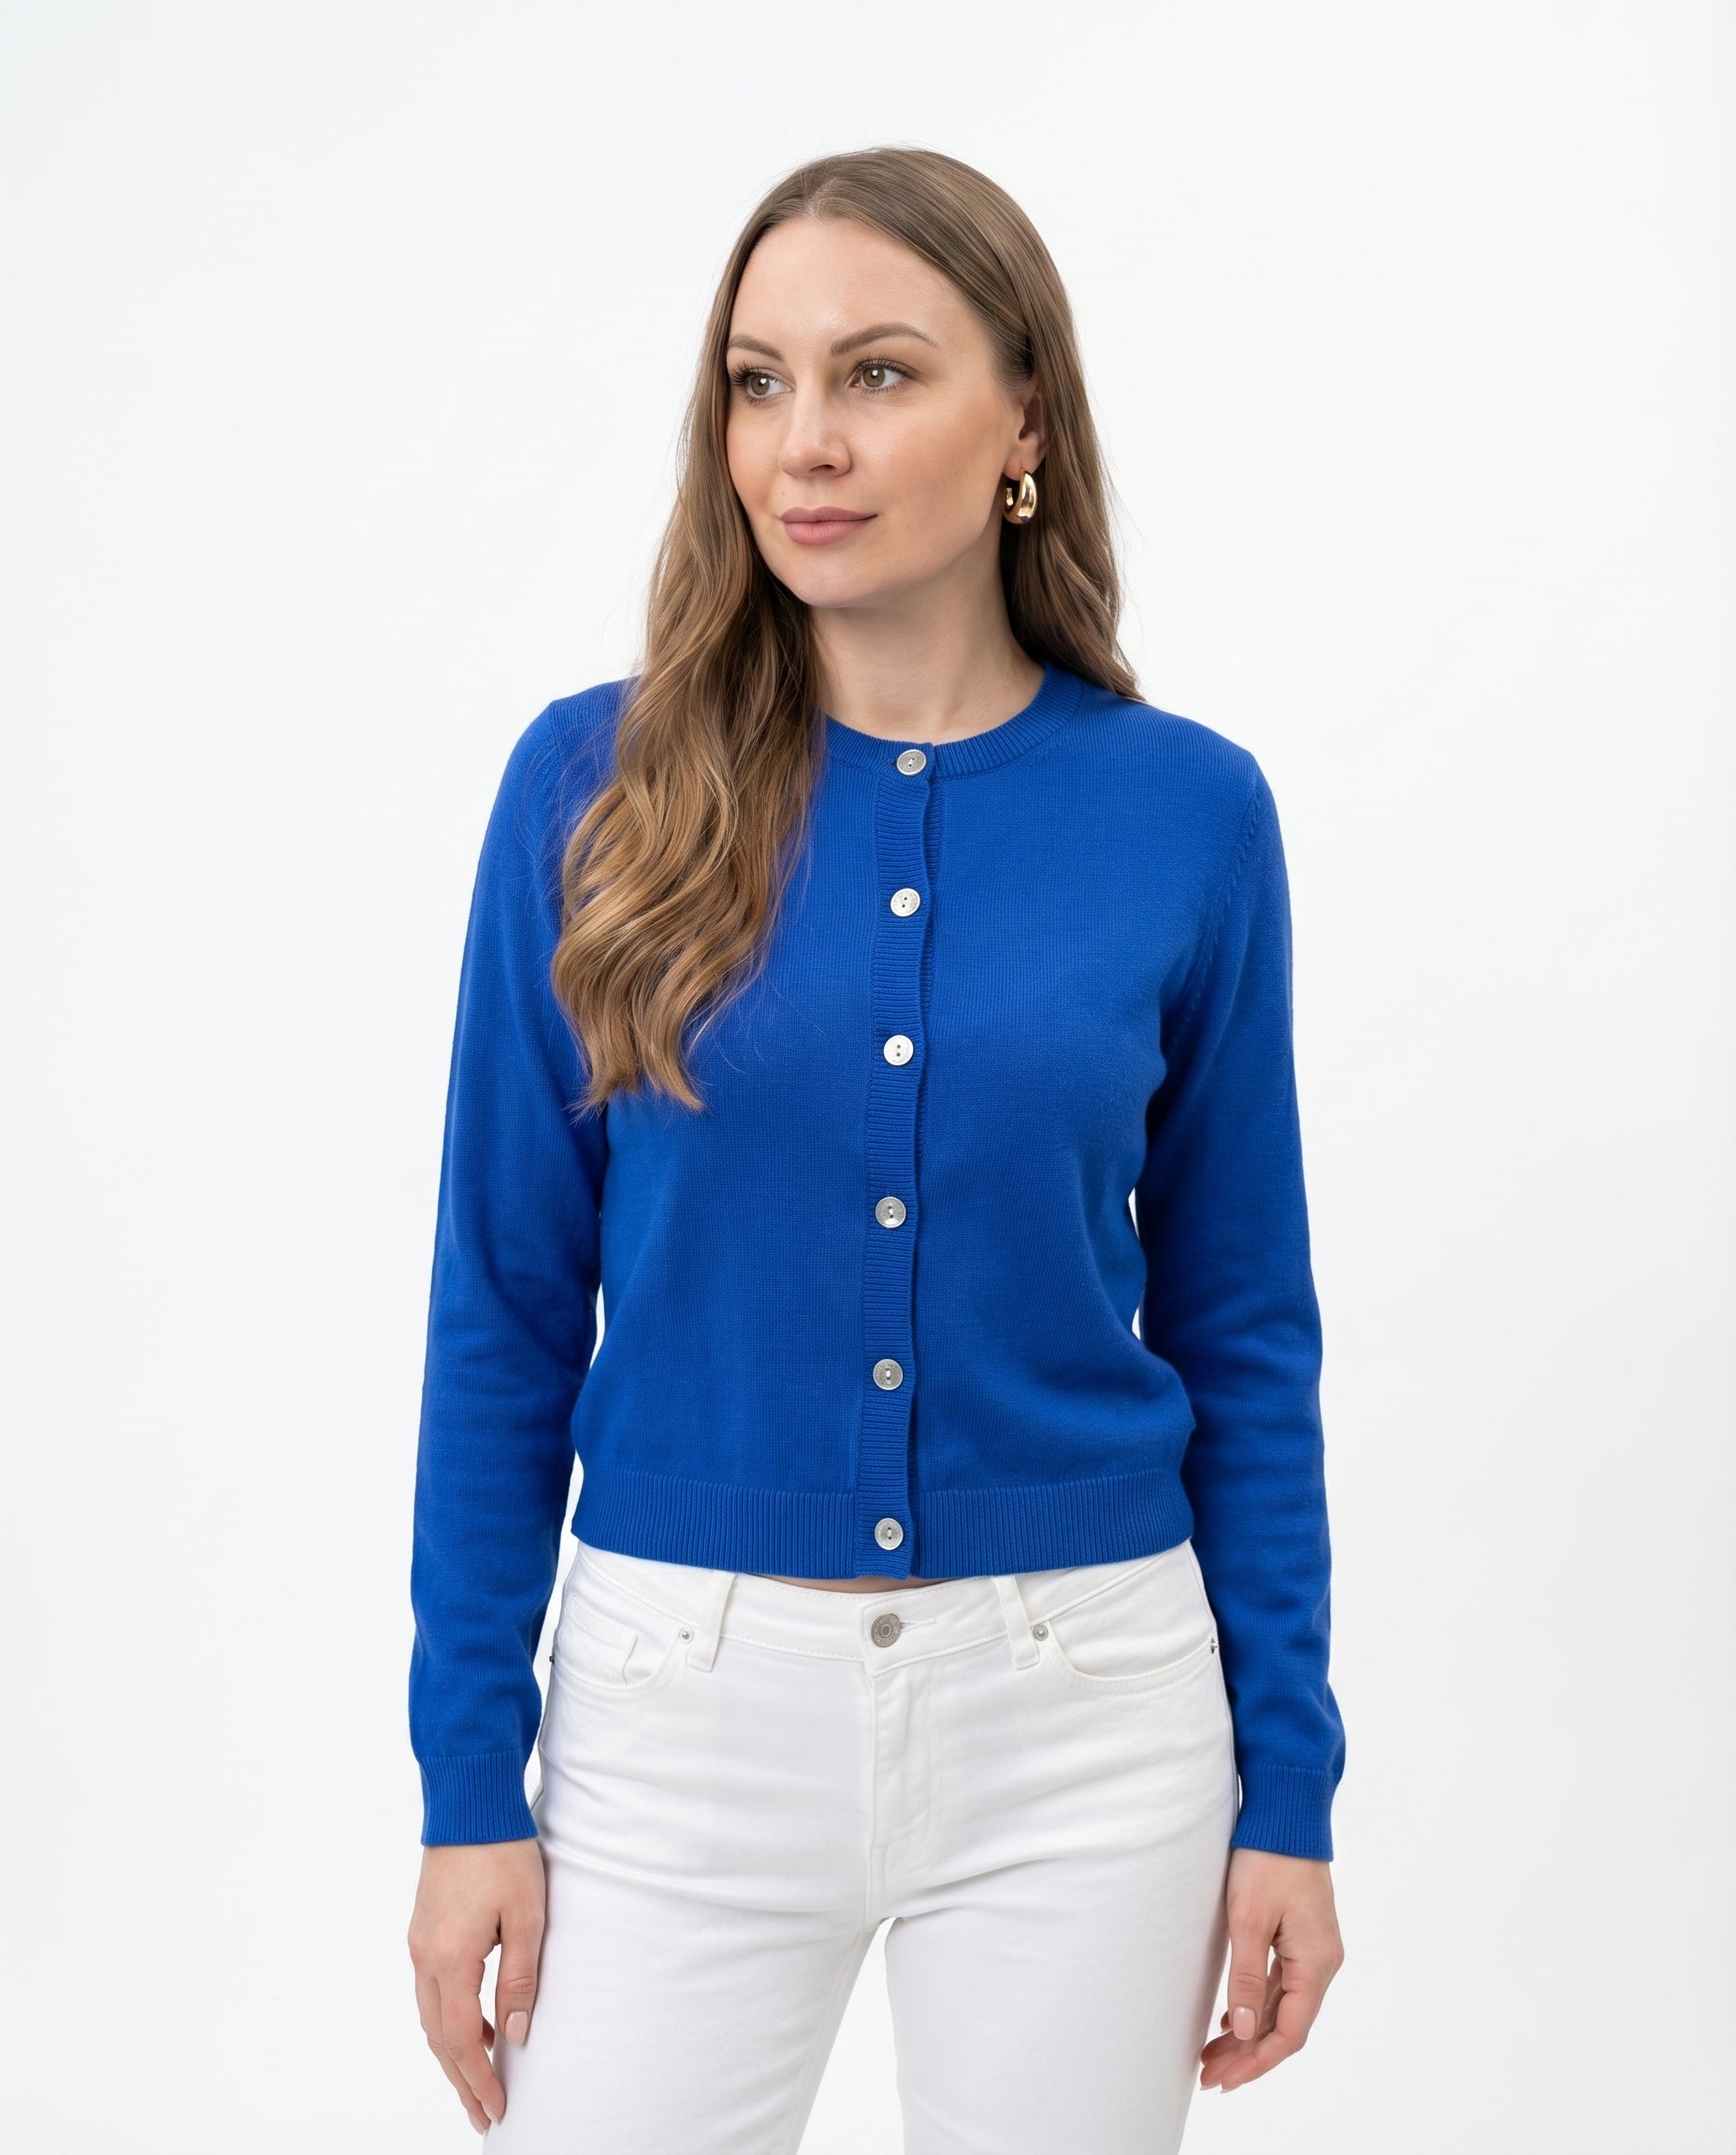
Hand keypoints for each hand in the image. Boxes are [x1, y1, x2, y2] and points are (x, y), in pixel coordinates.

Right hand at [408, 1838, 546, 2132]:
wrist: (468, 1804)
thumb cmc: (503, 1852)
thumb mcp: (527, 1916)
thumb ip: (520, 1978)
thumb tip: (517, 2036)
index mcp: (450, 1959)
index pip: (462, 2040)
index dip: (478, 2079)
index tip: (496, 2109)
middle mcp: (424, 1957)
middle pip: (439, 2038)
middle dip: (461, 2080)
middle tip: (484, 2116)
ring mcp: (418, 1944)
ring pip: (430, 2018)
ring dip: (453, 2054)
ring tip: (478, 2083)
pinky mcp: (422, 1930)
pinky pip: (431, 1992)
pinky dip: (449, 2020)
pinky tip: (476, 2027)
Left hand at [1199, 1847, 1342, 2092]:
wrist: (1286, 1813)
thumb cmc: (1267, 1859)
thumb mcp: (1248, 1920)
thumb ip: (1248, 1978)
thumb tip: (1247, 2034)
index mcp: (1316, 1963)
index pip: (1290, 2033)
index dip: (1257, 2062)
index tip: (1223, 2079)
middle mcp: (1322, 1962)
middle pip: (1287, 2025)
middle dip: (1249, 2055)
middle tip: (1209, 2076)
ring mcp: (1313, 1949)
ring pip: (1282, 2006)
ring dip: (1250, 2032)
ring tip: (1213, 2055)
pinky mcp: (1301, 1935)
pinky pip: (1281, 1983)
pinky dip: (1257, 2004)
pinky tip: (1233, 2019)